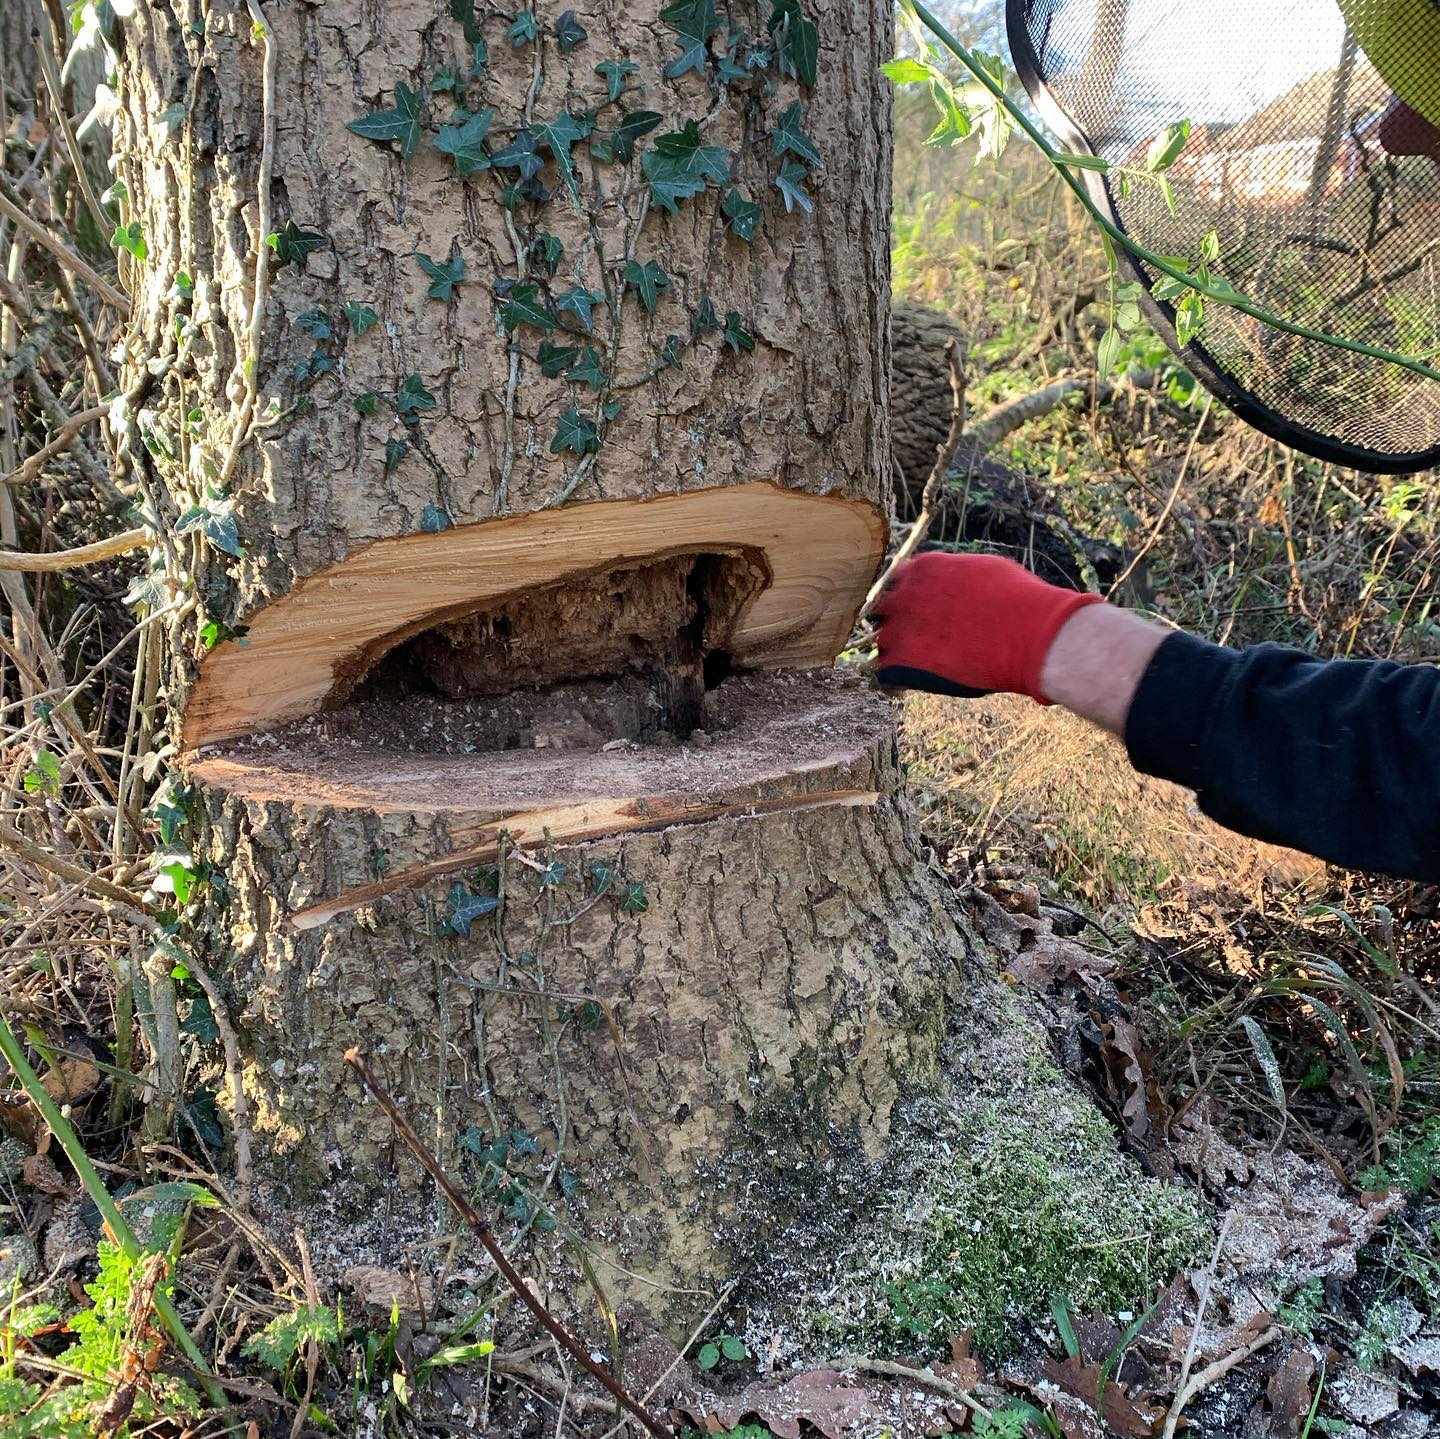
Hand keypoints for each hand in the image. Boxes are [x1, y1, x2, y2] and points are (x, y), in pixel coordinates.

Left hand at [871, 552, 1104, 702]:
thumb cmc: (1018, 601)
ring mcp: (900, 628)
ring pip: (882, 640)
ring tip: (922, 664)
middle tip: (921, 639)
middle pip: (886, 609)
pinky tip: (911, 684)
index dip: (913, 598)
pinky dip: (894, 680)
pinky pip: (883, 672)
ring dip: (897, 651)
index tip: (925, 612)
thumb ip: (957, 577)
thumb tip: (956, 585)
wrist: (1027, 634)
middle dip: (899, 622)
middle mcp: (905, 595)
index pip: (901, 580)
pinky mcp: (903, 661)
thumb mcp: (984, 571)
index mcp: (924, 568)